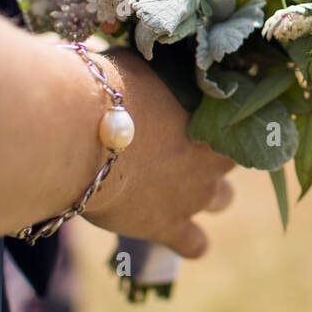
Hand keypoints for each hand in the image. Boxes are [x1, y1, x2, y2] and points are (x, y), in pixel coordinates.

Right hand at [83, 48, 234, 257]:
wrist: (77, 135)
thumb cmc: (106, 91)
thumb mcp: (139, 69)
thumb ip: (156, 77)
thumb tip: (155, 66)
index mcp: (207, 116)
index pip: (234, 118)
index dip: (216, 117)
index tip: (196, 113)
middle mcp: (209, 156)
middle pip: (230, 157)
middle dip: (211, 152)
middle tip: (180, 145)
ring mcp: (193, 194)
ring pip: (222, 199)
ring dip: (206, 192)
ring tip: (178, 186)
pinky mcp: (167, 226)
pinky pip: (195, 245)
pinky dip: (190, 241)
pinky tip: (177, 233)